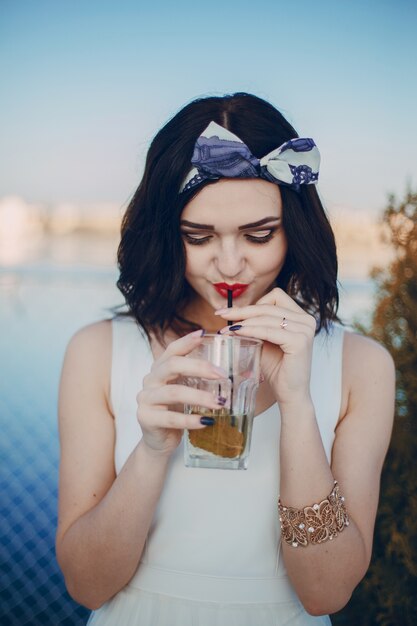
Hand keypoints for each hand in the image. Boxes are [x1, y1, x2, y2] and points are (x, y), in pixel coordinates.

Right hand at [136, 330, 225, 456]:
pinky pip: (171, 418)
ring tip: (220, 403)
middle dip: (199, 367)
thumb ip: (202, 380)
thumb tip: (240, 373)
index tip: (204, 334)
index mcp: (160, 369)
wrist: (158, 441)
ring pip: (173, 392)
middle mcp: (150, 380)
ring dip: (199, 396)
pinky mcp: (146, 419)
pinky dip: (190, 420)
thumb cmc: (177, 412)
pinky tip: (206, 421)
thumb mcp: (188, 391)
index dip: (186, 341)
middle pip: (172, 365)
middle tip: (222, 375)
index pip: (172, 350)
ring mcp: (145, 399)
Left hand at [215, 288, 316, 406]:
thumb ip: (256, 325)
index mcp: (300, 316)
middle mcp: (306, 320)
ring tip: (227, 330)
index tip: (229, 311)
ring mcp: (305, 329)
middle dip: (242, 310)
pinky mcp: (300, 341)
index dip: (252, 303)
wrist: (289, 394)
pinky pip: (269, 330)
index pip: (275, 297)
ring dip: (243, 322)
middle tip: (221, 315)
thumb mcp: (265, 340)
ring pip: (267, 316)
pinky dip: (251, 330)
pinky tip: (237, 333)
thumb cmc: (277, 369)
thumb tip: (230, 313)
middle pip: (268, 305)